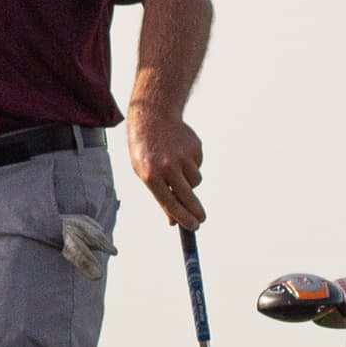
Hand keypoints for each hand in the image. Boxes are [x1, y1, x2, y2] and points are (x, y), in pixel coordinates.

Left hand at [122, 102, 204, 228]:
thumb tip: (173, 221)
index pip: (169, 202)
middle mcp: (167, 166)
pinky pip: (198, 166)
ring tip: (176, 168)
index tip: (193, 227)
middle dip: (196, 211)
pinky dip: (192, 165)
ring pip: (195, 182)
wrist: (153, 119)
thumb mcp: (145, 173)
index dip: (183, 217)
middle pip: (187, 195)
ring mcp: (182, 156)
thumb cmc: (146, 152)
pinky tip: (180, 154)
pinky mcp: (194, 148)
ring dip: (190, 182)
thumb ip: (160, 196)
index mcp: (151, 175)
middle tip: (201, 219)